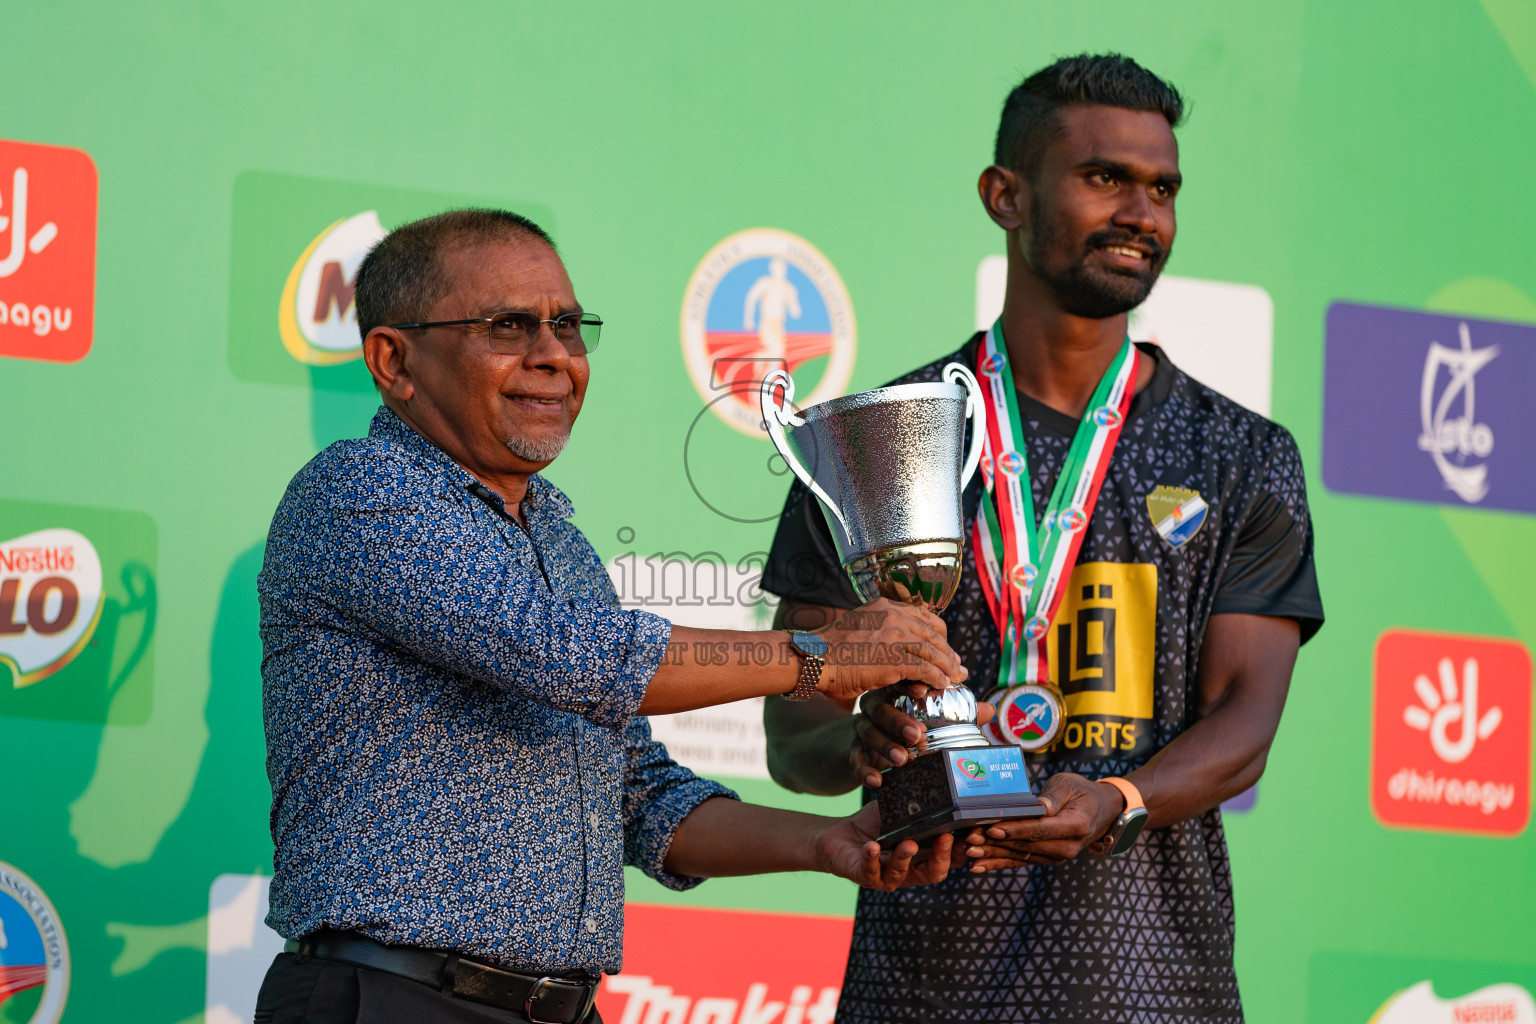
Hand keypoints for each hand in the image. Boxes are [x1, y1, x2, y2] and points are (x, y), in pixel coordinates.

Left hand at [813, 802, 955, 890]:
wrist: (841, 835)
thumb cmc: (875, 824)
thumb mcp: (900, 810)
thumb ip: (919, 802)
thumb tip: (940, 777)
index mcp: (924, 856)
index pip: (950, 859)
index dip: (960, 851)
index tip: (968, 834)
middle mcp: (910, 871)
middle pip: (934, 873)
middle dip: (941, 857)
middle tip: (945, 839)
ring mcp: (887, 876)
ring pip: (902, 874)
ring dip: (905, 857)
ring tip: (908, 843)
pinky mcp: (864, 876)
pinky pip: (870, 871)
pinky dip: (872, 858)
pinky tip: (873, 846)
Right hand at [815, 597, 967, 701]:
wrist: (813, 658)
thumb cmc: (830, 650)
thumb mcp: (859, 627)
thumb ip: (879, 630)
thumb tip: (893, 644)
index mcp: (884, 606)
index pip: (924, 616)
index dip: (939, 633)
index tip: (944, 647)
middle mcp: (893, 616)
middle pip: (934, 634)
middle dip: (949, 652)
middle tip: (957, 665)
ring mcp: (895, 637)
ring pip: (934, 652)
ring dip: (949, 667)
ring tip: (957, 677)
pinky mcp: (894, 659)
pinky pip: (926, 670)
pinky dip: (937, 678)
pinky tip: (942, 685)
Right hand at [850, 687, 995, 788]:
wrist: (864, 745)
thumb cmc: (904, 725)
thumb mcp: (928, 719)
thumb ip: (957, 715)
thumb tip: (991, 710)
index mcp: (894, 692)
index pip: (899, 683)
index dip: (909, 684)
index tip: (923, 689)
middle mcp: (874, 706)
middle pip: (881, 708)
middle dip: (898, 720)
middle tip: (917, 735)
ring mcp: (861, 728)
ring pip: (867, 732)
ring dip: (884, 745)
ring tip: (902, 759)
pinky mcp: (852, 751)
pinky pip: (855, 759)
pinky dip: (864, 769)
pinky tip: (876, 781)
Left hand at [960, 772, 1124, 871]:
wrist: (1101, 812)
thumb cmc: (1082, 792)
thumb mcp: (1069, 785)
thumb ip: (1053, 796)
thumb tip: (1040, 808)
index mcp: (1075, 826)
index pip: (1040, 829)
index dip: (1015, 830)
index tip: (992, 829)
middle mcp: (1067, 847)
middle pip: (1026, 846)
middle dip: (995, 844)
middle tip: (970, 839)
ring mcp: (1057, 856)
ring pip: (1020, 856)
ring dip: (993, 855)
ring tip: (969, 853)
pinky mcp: (1047, 858)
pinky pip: (1021, 862)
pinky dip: (999, 864)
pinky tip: (978, 868)